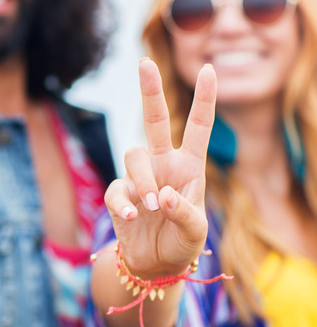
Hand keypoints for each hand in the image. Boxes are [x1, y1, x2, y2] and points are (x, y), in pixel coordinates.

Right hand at [104, 59, 216, 278]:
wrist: (153, 263)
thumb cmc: (181, 242)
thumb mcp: (195, 232)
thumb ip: (185, 213)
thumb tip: (164, 196)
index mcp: (189, 166)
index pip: (198, 127)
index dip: (204, 98)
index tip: (209, 69)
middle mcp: (162, 164)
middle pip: (153, 119)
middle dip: (149, 90)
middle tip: (145, 63)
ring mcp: (138, 178)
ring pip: (133, 156)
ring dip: (145, 179)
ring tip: (156, 206)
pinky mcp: (119, 195)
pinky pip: (118, 189)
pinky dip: (125, 203)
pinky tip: (134, 217)